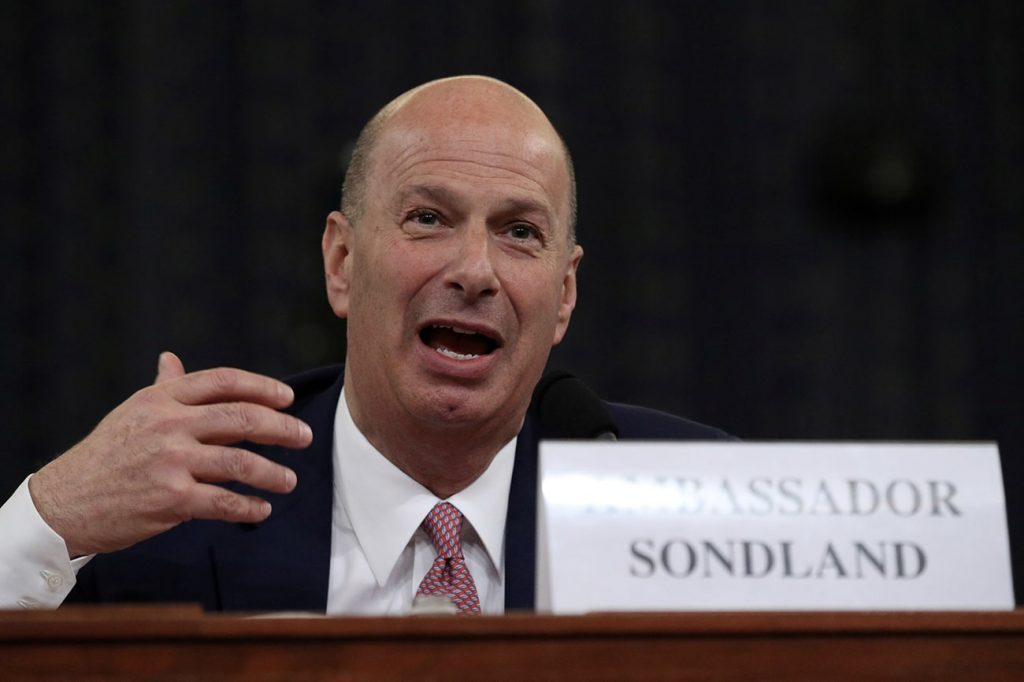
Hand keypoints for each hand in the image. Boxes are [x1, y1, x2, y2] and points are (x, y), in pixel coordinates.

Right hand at [28, 352, 312, 557]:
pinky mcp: (172, 498)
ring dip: (273, 473)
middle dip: (281, 428)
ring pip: (240, 462)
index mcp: (162, 399)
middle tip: (305, 436)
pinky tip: (262, 509)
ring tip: (290, 480)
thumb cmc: (105, 455)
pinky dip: (249, 506)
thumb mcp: (132, 413)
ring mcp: (171, 462)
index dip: (262, 387)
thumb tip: (171, 358)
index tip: (288, 398)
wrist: (64, 503)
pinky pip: (224, 501)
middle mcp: (169, 425)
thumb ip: (162, 388)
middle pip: (242, 418)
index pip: (224, 382)